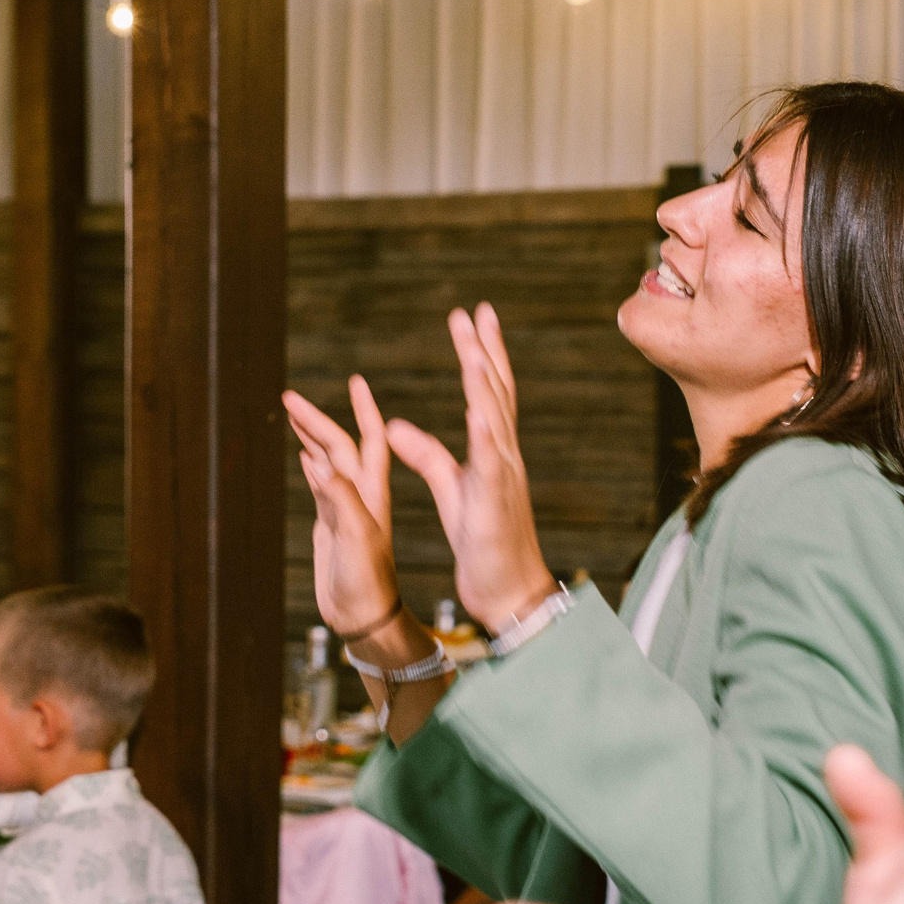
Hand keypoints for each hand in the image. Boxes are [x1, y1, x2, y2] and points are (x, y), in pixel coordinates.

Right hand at [283, 377, 403, 640]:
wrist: (366, 617)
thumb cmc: (367, 581)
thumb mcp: (356, 537)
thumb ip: (341, 499)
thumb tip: (320, 460)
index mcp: (372, 492)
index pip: (371, 440)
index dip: (365, 410)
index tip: (356, 381)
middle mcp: (361, 495)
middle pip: (339, 446)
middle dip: (317, 419)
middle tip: (289, 396)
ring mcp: (346, 508)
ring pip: (328, 462)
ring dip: (312, 436)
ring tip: (292, 413)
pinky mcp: (332, 525)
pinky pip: (321, 485)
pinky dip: (311, 465)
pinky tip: (304, 453)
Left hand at [386, 305, 554, 629]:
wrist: (510, 591)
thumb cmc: (484, 543)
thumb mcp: (449, 490)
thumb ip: (425, 454)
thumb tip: (394, 425)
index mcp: (493, 452)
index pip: (487, 393)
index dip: (481, 354)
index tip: (471, 318)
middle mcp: (504, 456)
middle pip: (495, 394)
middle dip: (485, 351)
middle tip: (475, 311)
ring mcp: (503, 478)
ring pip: (495, 421)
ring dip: (485, 384)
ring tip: (474, 348)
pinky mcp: (495, 505)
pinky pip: (490, 467)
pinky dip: (485, 438)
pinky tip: (478, 413)